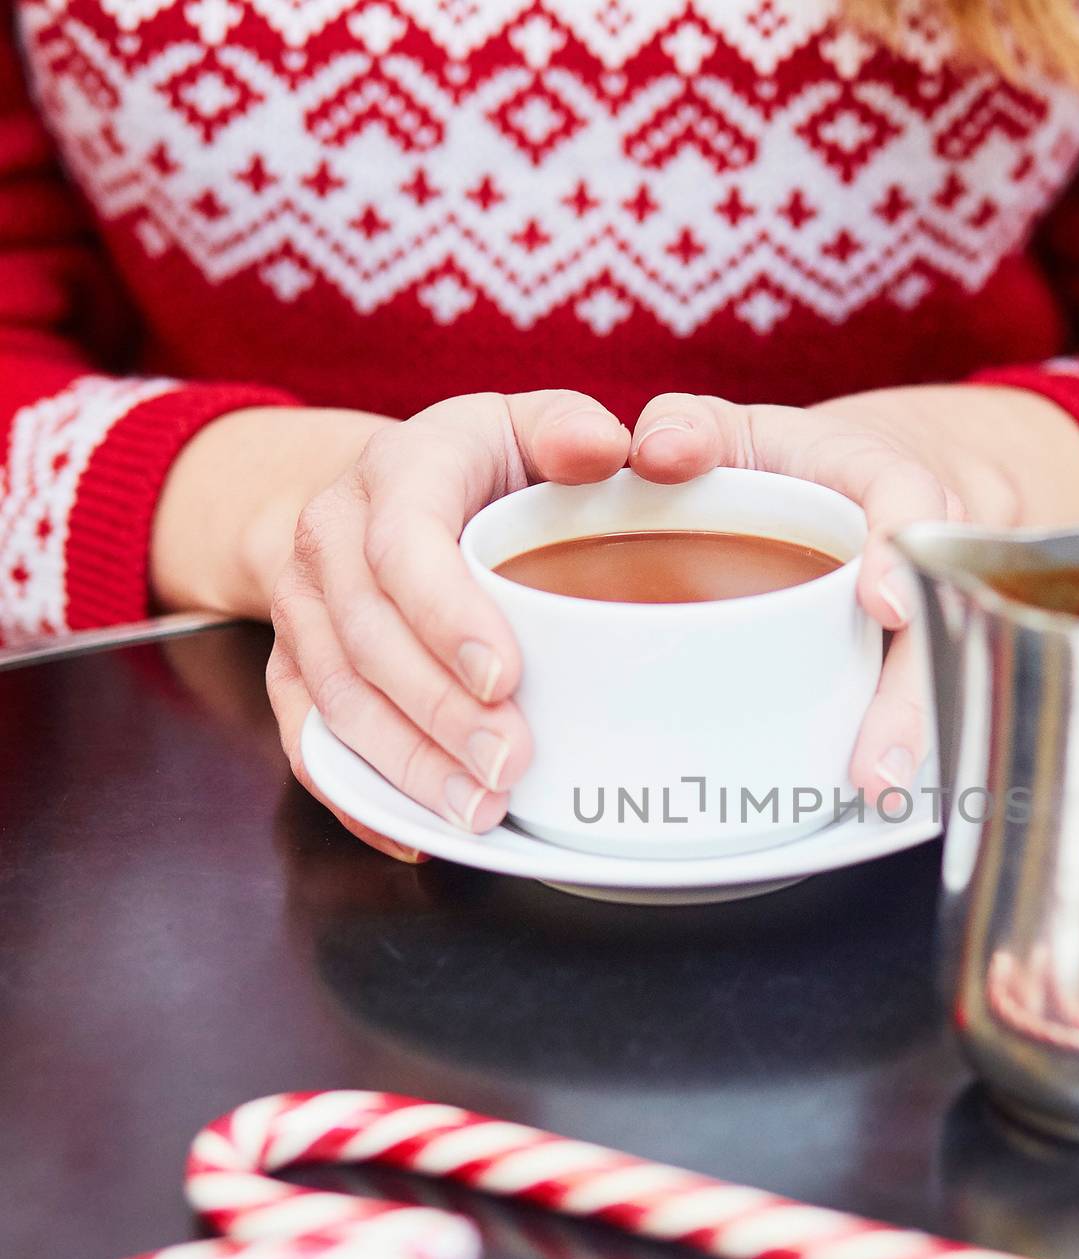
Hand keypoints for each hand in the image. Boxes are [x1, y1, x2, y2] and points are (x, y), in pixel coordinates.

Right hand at [252, 393, 630, 858]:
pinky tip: (415, 834)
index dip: (446, 615)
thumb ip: (570, 430)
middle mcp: (330, 537)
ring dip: (406, 764)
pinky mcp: (290, 665)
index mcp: (396, 471)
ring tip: (477, 811)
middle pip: (368, 638)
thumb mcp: (526, 424)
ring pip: (336, 699)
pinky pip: (305, 738)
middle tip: (508, 766)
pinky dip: (356, 794)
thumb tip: (609, 449)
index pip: (404, 545)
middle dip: (439, 713)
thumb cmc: (481, 466)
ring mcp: (301, 607)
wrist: (381, 488)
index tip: (505, 677)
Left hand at [626, 385, 1078, 801]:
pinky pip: (933, 695)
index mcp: (881, 476)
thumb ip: (688, 429)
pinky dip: (909, 742)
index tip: (883, 606)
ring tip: (881, 787)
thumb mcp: (734, 430)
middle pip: (939, 616)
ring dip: (915, 729)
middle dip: (912, 693)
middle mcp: (926, 541)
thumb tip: (654, 455)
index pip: (907, 497)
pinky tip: (884, 793)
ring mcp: (935, 598)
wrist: (861, 477)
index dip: (899, 550)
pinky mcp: (923, 649)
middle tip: (877, 764)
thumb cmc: (779, 464)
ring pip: (946, 665)